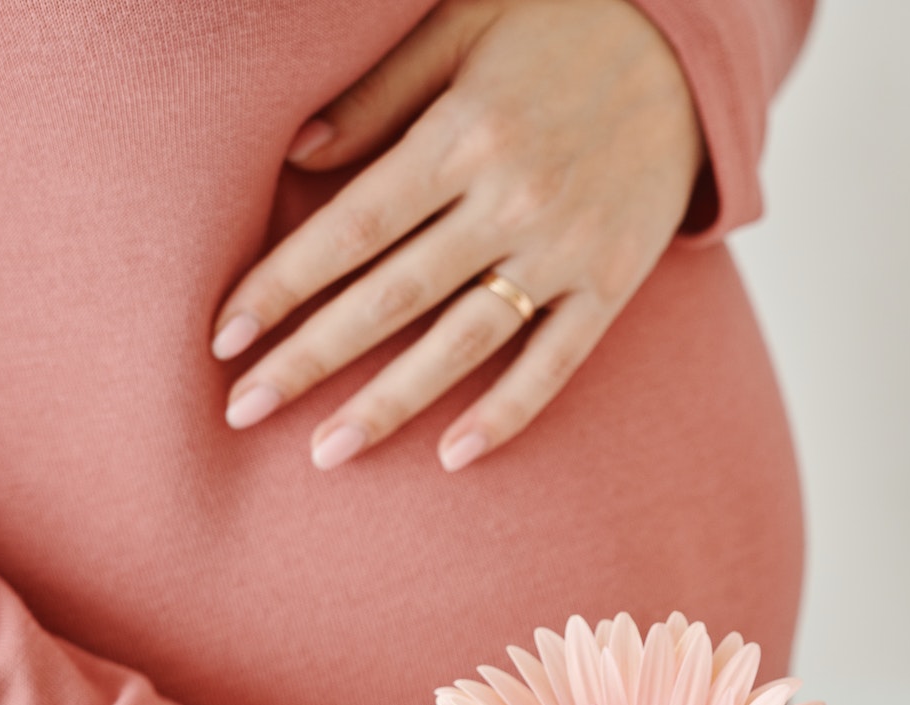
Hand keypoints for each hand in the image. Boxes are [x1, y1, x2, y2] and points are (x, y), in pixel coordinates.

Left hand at [212, 0, 702, 471]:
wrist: (685, 49)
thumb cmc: (557, 26)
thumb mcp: (462, 25)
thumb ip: (379, 93)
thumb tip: (295, 157)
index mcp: (465, 134)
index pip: (352, 227)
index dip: (282, 283)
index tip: (224, 334)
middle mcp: (513, 200)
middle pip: (392, 296)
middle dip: (310, 358)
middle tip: (240, 410)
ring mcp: (567, 249)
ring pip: (464, 342)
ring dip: (390, 403)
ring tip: (326, 454)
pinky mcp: (614, 281)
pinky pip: (556, 360)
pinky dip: (509, 412)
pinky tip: (454, 457)